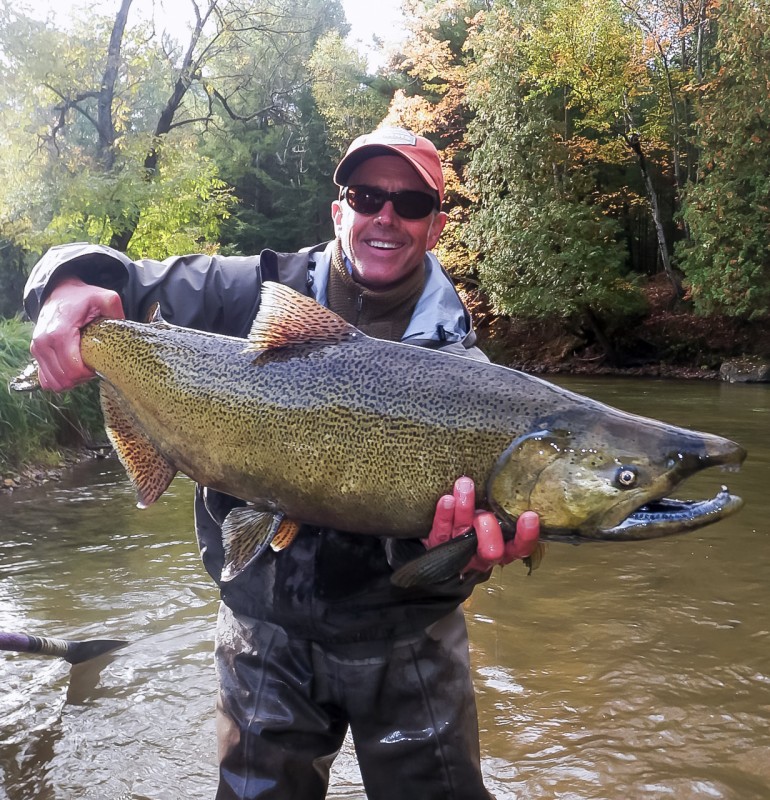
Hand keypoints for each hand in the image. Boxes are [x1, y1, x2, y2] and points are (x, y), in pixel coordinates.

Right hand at [30, 277, 124, 391]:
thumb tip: (121, 321)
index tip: (98, 364)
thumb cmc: (81, 298)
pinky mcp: (36, 354)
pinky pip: (45, 379)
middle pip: (65, 378)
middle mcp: (44, 343)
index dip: (89, 373)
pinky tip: (71, 369)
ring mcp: (37, 349)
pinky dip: (60, 379)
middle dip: (82, 378)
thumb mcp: (102, 297)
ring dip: (71, 380)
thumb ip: (113, 306)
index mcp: (59, 333)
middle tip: (92, 365)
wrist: (59, 293)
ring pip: (54, 382)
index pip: (73, 369)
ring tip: (83, 367)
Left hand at [425, 476, 539, 572]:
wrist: (442, 542)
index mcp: (504, 548)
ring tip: (465, 485)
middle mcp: (483, 554)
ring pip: (463, 533)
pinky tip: (447, 499)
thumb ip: (503, 504)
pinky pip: (441, 531)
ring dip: (465, 509)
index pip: (521, 547)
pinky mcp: (438, 545)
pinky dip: (444, 514)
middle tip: (485, 515)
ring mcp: (460, 552)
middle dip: (490, 531)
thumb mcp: (494, 514)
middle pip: (492, 551)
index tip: (530, 516)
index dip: (527, 535)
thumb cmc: (476, 520)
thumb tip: (514, 474)